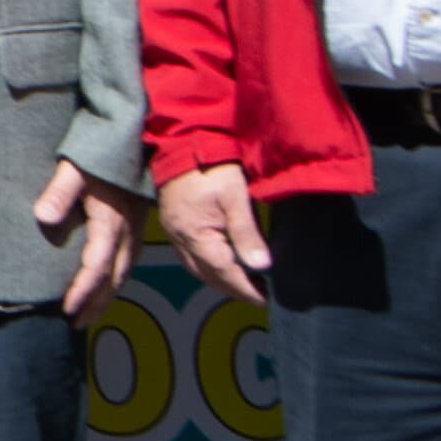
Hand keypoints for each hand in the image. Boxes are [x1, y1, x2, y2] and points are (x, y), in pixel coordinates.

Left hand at [33, 163, 142, 325]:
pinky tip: (105, 286)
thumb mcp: (75, 167)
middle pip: (114, 278)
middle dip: (95, 303)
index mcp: (111, 223)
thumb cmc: (99, 152)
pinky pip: (129, 262)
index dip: (82, 291)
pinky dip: (115, 280)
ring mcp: (135, 230)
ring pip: (124, 273)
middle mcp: (127, 232)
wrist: (131, 136)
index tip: (66, 309)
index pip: (97, 267)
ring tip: (88, 313)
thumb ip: (60, 191)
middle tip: (76, 323)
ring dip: (106, 296)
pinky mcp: (136, 225)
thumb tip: (42, 217)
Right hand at [156, 163, 270, 299]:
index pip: (224, 273)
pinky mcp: (175, 225)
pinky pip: (191, 256)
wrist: (183, 142)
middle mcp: (181, 240)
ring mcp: (175, 233)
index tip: (265, 299)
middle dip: (234, 289)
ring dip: (221, 279)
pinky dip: (209, 266)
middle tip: (260, 294)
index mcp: (195, 235)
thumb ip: (247, 233)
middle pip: (209, 276)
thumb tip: (261, 266)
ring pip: (198, 269)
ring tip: (245, 282)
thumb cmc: (212, 165)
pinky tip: (223, 263)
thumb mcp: (235, 196)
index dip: (246, 289)